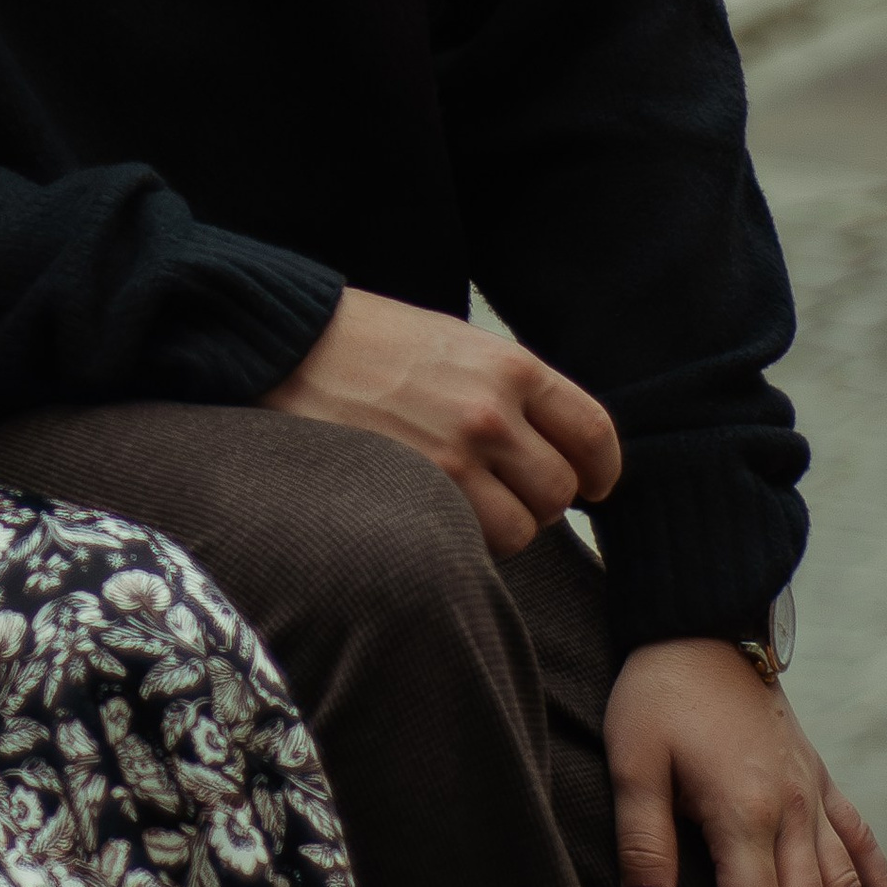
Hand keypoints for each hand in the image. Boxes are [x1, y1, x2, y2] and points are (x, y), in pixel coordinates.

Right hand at [268, 283, 620, 556]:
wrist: (286, 344)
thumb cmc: (365, 342)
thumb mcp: (454, 343)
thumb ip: (509, 389)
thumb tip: (553, 442)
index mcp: (509, 366)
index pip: (593, 432)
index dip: (600, 469)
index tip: (591, 483)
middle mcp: (491, 412)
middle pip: (559, 490)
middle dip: (541, 500)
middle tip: (506, 491)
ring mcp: (453, 458)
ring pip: (522, 527)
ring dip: (502, 526)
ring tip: (465, 503)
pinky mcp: (414, 493)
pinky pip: (472, 544)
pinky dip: (464, 540)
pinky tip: (435, 512)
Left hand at [607, 638, 886, 886]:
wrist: (699, 622)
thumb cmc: (656, 692)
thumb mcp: (632, 760)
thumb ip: (644, 842)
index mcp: (743, 811)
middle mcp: (791, 809)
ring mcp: (812, 793)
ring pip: (847, 886)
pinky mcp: (817, 776)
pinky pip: (861, 837)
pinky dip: (880, 882)